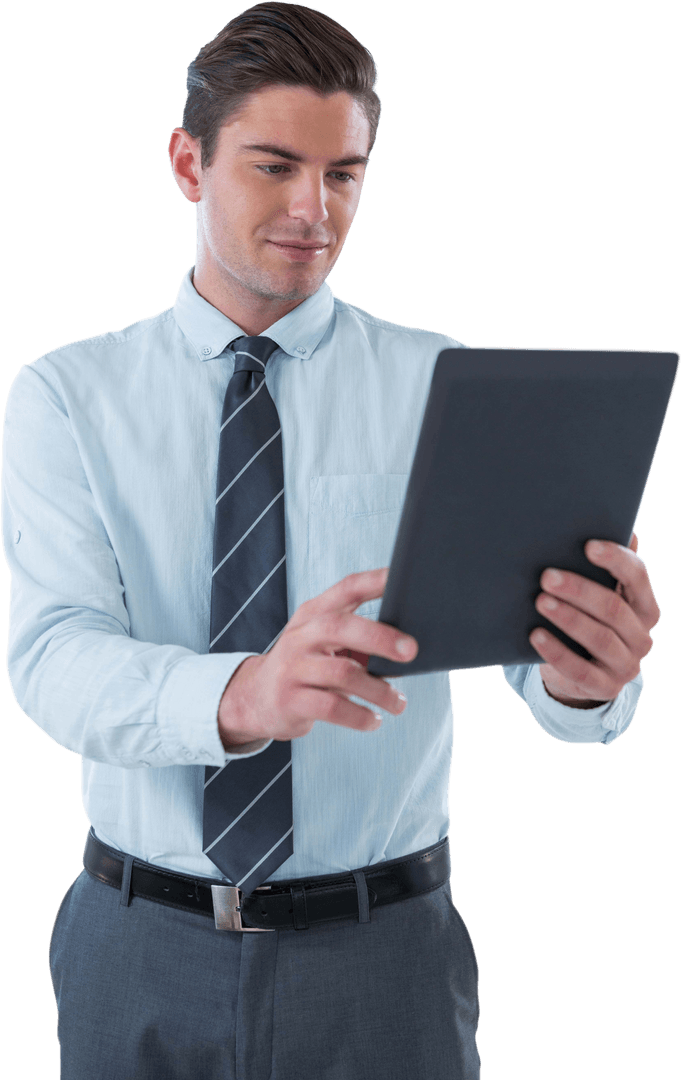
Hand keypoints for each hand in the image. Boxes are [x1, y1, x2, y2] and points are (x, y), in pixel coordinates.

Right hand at [217, 567, 417, 747]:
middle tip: (412, 651)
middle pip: (340, 627)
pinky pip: (332, 708)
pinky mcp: (290, 700)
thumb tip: (408, 646)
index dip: (375, 582)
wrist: (255, 698)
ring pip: (342, 673)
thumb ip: (355, 634)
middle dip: (380, 638)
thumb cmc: (305, 666)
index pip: (347, 588)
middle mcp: (300, 636)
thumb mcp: (321, 641)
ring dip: (378, 690)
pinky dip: (359, 716)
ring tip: (398, 703)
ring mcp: (293, 668)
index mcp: (313, 614)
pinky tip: (373, 720)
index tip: (404, 579)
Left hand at [530, 532, 660, 707]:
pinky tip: (536, 635)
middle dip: (579, 590)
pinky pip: (580, 670)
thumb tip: (616, 527)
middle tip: (547, 576)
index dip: (615, 559)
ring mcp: (627, 665)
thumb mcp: (595, 592)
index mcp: (645, 605)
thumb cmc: (585, 617)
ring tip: (539, 601)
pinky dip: (557, 651)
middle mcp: (642, 636)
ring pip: (600, 638)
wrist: (576, 670)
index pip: (637, 577)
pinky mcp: (606, 688)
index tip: (587, 545)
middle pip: (613, 608)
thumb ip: (605, 565)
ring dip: (568, 618)